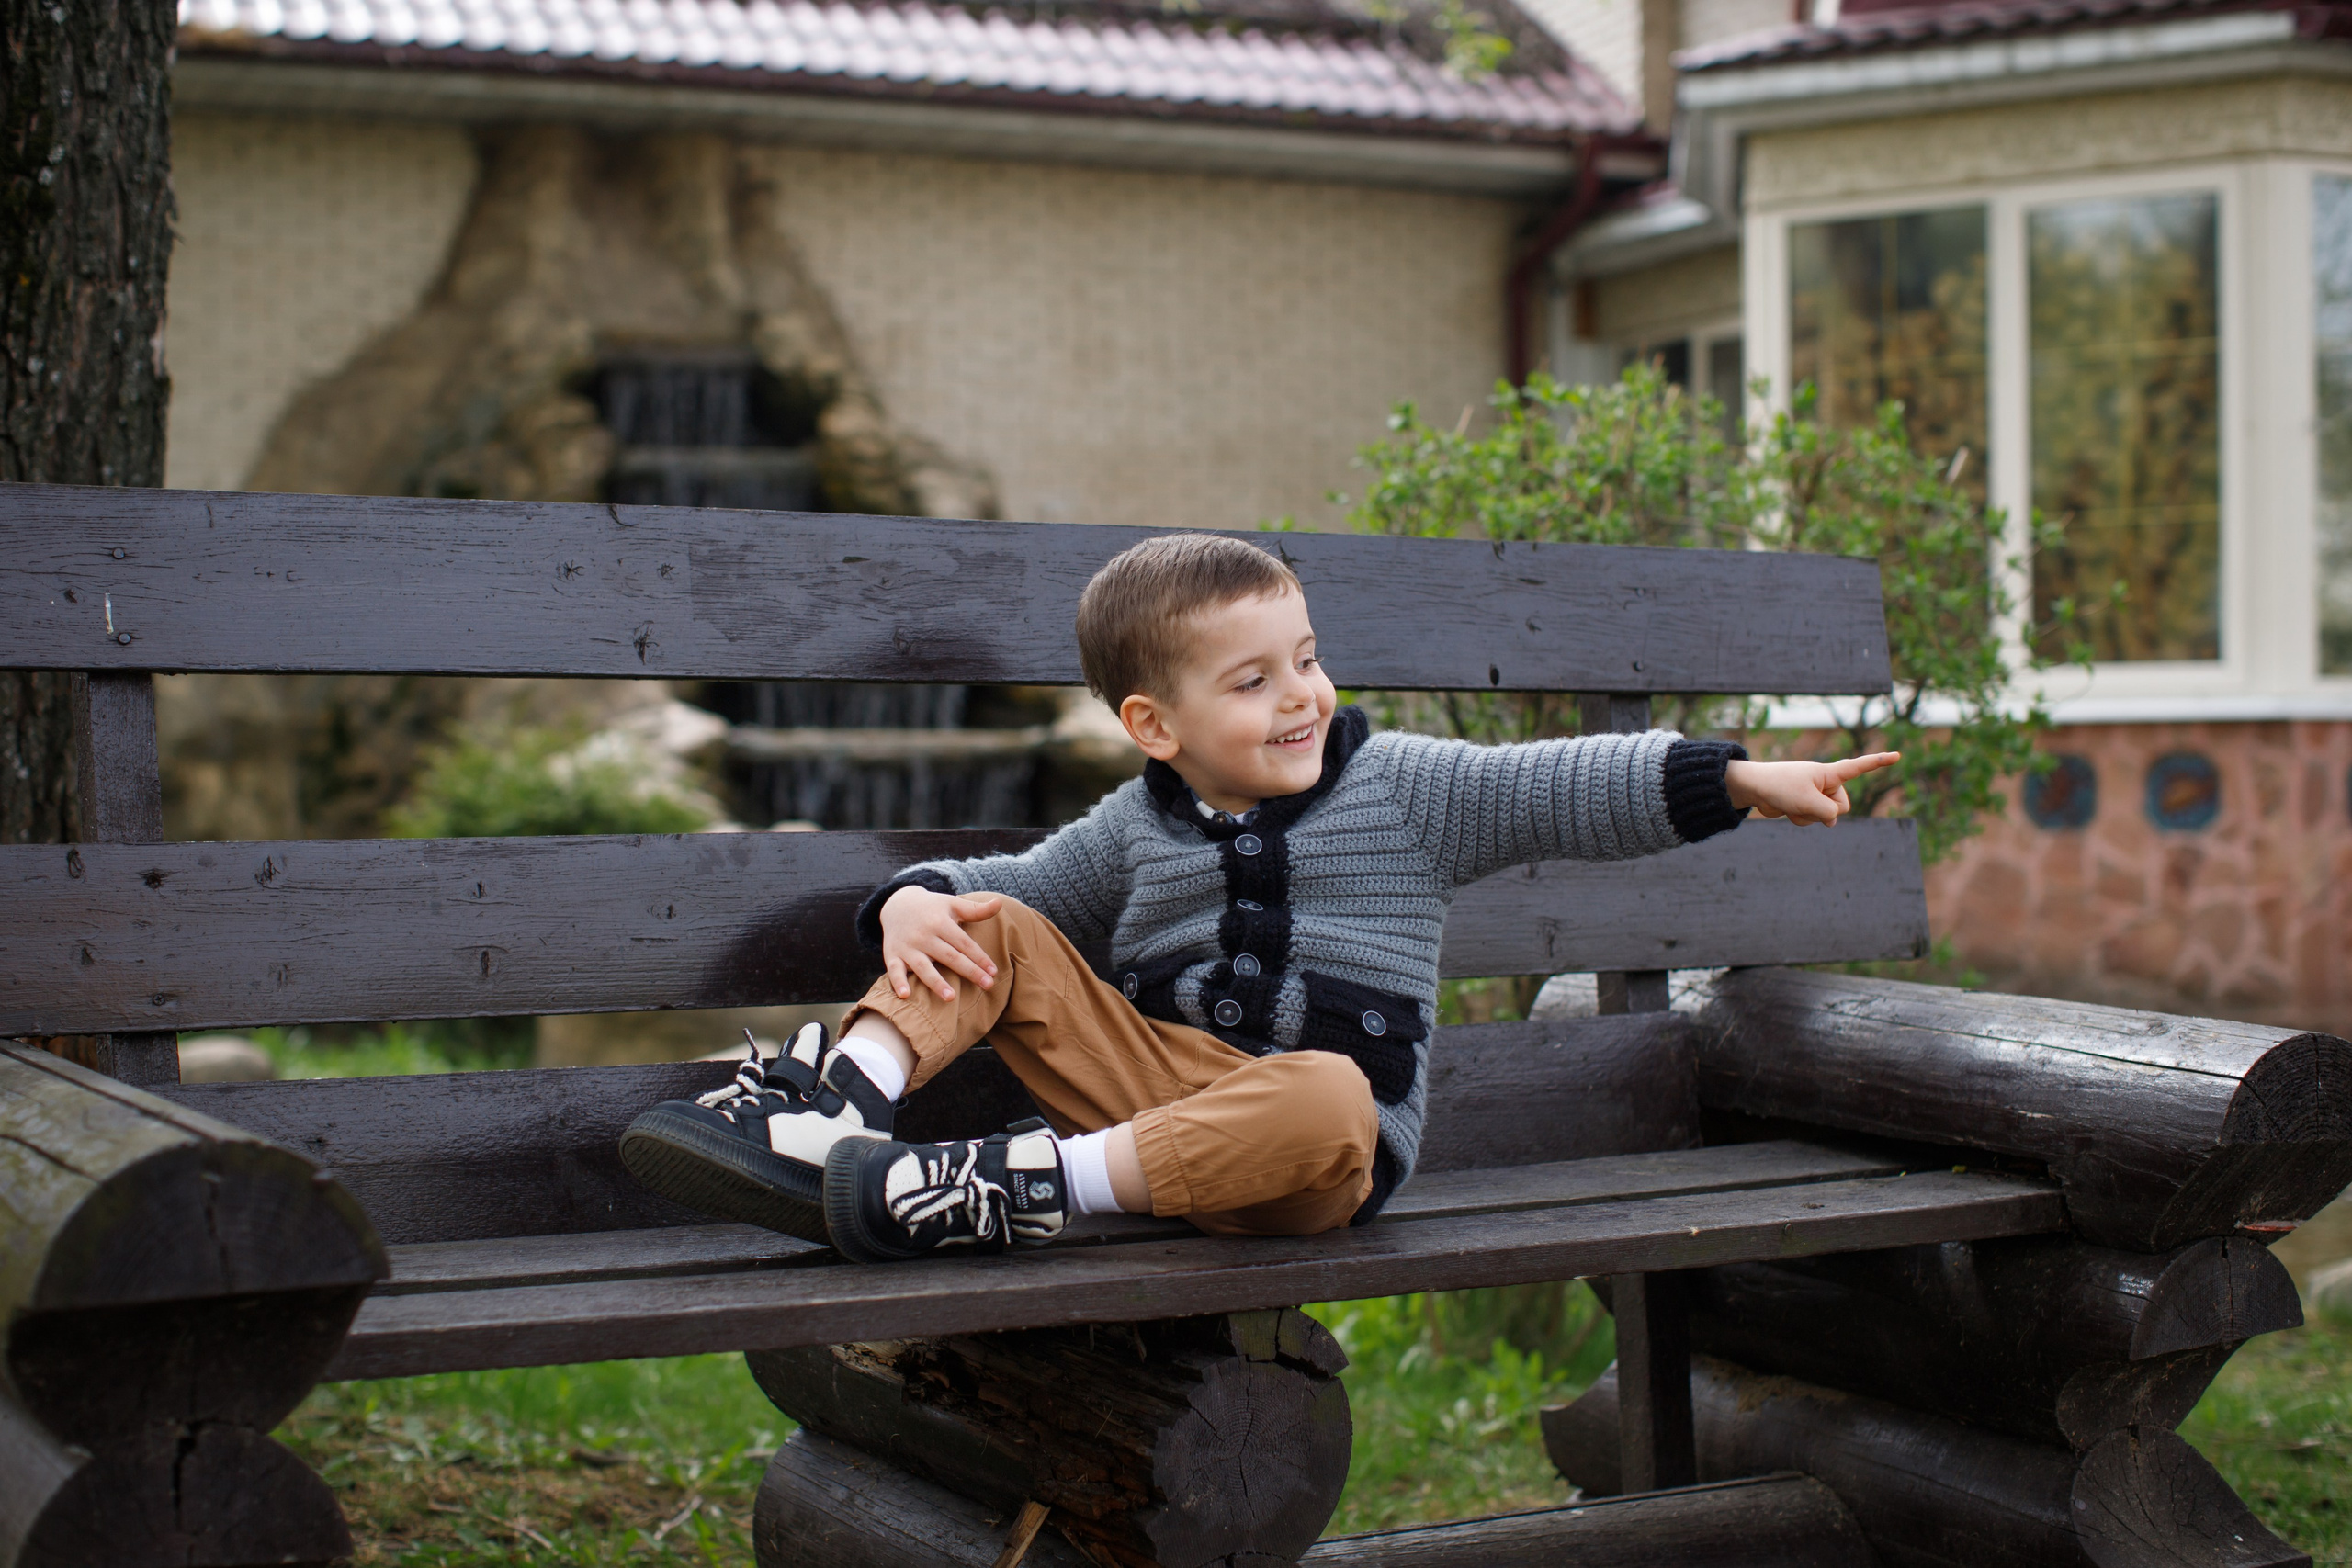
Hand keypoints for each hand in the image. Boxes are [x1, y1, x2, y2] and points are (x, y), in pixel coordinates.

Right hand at [880, 886, 1003, 1001]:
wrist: (897, 905)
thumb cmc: (932, 908)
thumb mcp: (952, 904)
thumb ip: (976, 909)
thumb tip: (1000, 903)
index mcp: (940, 922)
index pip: (964, 943)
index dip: (979, 957)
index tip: (993, 971)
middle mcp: (924, 935)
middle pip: (949, 956)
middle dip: (969, 971)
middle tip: (987, 985)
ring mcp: (907, 946)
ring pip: (923, 967)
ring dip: (936, 982)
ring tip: (951, 997)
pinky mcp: (892, 955)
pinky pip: (894, 971)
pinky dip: (898, 982)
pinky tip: (906, 996)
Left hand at [1724, 753, 1900, 826]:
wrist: (1754, 789)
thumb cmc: (1780, 788)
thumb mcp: (1808, 803)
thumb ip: (1828, 813)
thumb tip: (1832, 821)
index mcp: (1829, 774)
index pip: (1858, 767)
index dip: (1878, 762)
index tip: (1898, 755)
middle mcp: (1825, 783)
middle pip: (1842, 807)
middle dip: (1825, 811)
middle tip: (1805, 801)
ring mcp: (1815, 795)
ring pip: (1826, 817)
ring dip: (1808, 816)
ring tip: (1792, 803)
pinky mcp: (1805, 805)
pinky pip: (1812, 820)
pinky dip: (1800, 818)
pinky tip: (1787, 808)